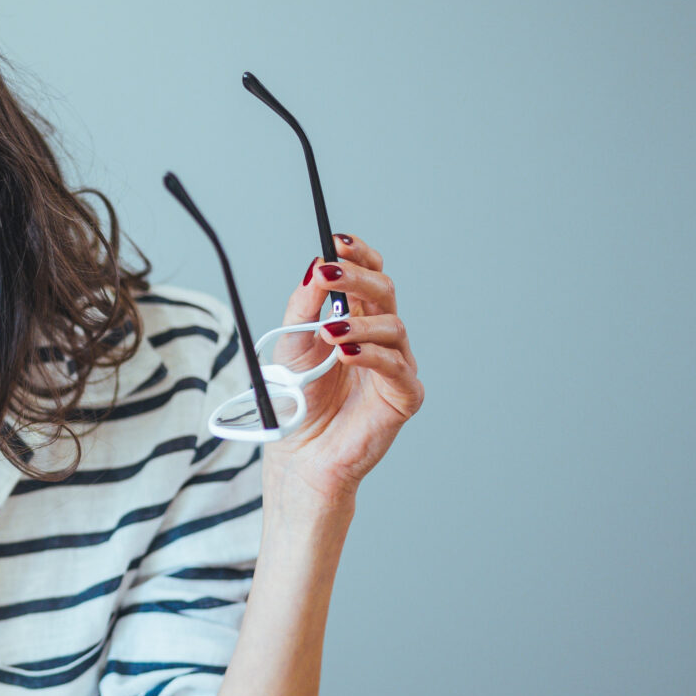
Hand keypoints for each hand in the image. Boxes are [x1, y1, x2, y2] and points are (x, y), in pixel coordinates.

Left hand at [265, 233, 422, 509]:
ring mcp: (396, 366)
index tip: (338, 240)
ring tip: (329, 331)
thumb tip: (315, 266)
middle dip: (357, 277)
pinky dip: (371, 354)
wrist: (299, 454)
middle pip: (384, 292)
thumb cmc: (298, 401)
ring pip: (393, 326)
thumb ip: (304, 307)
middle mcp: (382, 338)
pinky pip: (396, 367)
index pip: (369, 276)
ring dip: (359, 322)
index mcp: (357, 319)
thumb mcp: (291, 344)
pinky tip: (346, 352)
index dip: (359, 256)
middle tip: (329, 272)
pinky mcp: (404, 396)